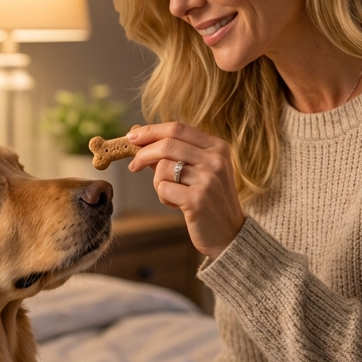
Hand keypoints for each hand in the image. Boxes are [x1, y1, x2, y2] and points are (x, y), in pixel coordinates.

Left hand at [126, 122, 244, 259]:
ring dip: (158, 183)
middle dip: (143, 154)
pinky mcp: (198, 199)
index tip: (132, 137)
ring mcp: (208, 179)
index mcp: (217, 147)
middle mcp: (215, 160)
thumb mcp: (198, 171)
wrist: (229, 234)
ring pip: (163, 168)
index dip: (151, 131)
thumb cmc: (209, 199)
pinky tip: (177, 205)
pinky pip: (163, 188)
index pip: (178, 128)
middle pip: (167, 144)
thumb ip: (173, 153)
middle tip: (133, 165)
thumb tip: (138, 135)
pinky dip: (163, 197)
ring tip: (172, 194)